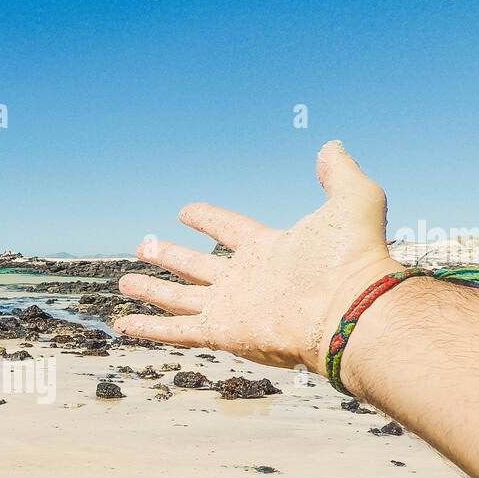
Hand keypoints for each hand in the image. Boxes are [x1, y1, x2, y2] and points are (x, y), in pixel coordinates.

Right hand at [115, 141, 397, 373]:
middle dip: (170, 257)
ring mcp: (232, 307)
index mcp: (268, 250)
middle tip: (144, 247)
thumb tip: (330, 146)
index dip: (207, 219)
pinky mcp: (223, 331)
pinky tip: (123, 325)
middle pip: (196, 267)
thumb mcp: (352, 200)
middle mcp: (246, 280)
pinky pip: (177, 330)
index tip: (185, 211)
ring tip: (126, 281)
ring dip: (152, 291)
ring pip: (179, 298)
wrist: (351, 308)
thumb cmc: (354, 257)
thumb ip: (338, 172)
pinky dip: (149, 329)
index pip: (229, 230)